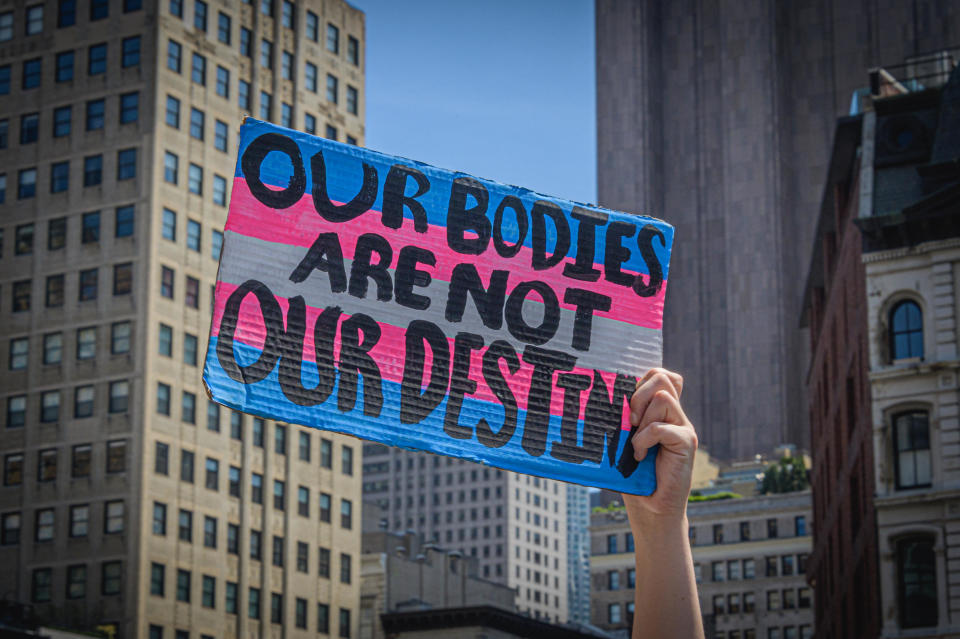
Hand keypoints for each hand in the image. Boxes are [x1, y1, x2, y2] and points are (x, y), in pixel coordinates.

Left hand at [622, 368, 697, 523]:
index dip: (641, 380)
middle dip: (639, 394)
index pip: (660, 375)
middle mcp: (675, 415)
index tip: (626, 405)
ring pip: (663, 398)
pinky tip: (640, 457)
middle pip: (663, 377)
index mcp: (661, 411)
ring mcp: (683, 428)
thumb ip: (623, 419)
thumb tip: (600, 399)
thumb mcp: (623, 441)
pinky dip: (644, 441)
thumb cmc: (632, 476)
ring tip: (635, 443)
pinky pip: (662, 428)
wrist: (651, 509)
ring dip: (642, 420)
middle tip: (630, 421)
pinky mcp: (686, 444)